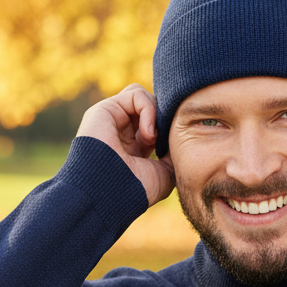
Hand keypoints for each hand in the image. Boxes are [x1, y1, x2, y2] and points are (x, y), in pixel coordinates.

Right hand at [77, 84, 174, 206]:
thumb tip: (181, 136)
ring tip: (153, 139)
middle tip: (166, 139)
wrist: (112, 193)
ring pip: (144, 97)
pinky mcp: (105, 109)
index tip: (176, 144)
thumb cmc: (137, 189)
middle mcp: (123, 133)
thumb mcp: (165, 174)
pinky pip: (136, 94)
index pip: (157, 124)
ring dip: (156, 115)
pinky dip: (148, 110)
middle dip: (165, 118)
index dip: (170, 128)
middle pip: (151, 107)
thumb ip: (173, 153)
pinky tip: (148, 134)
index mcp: (135, 148)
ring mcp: (113, 120)